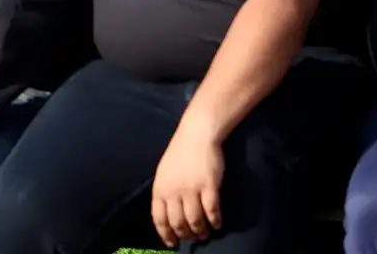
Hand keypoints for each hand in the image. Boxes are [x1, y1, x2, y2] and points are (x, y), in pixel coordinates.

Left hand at [151, 125, 224, 247]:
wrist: (197, 134)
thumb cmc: (180, 153)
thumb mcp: (164, 172)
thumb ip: (165, 192)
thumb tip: (167, 215)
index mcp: (160, 188)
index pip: (159, 219)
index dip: (166, 234)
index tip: (172, 243)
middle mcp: (174, 191)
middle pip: (178, 223)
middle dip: (185, 235)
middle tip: (193, 238)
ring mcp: (191, 188)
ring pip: (195, 220)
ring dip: (201, 231)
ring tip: (205, 234)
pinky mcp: (209, 185)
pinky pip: (212, 210)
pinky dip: (215, 221)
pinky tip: (217, 224)